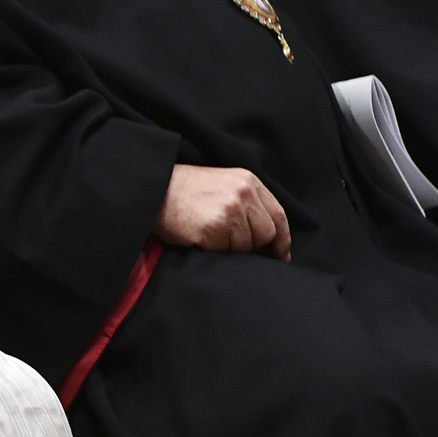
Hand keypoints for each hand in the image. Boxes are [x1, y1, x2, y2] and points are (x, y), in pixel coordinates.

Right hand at [155, 164, 291, 260]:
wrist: (155, 189)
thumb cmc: (188, 191)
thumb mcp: (225, 184)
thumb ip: (249, 202)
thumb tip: (270, 236)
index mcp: (249, 181)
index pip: (278, 215)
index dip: (282, 239)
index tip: (281, 255)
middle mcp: (243, 194)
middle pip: (266, 234)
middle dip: (253, 244)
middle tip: (231, 241)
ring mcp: (229, 211)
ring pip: (246, 245)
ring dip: (231, 246)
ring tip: (211, 233)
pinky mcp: (213, 228)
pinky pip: (226, 251)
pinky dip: (215, 249)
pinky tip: (201, 236)